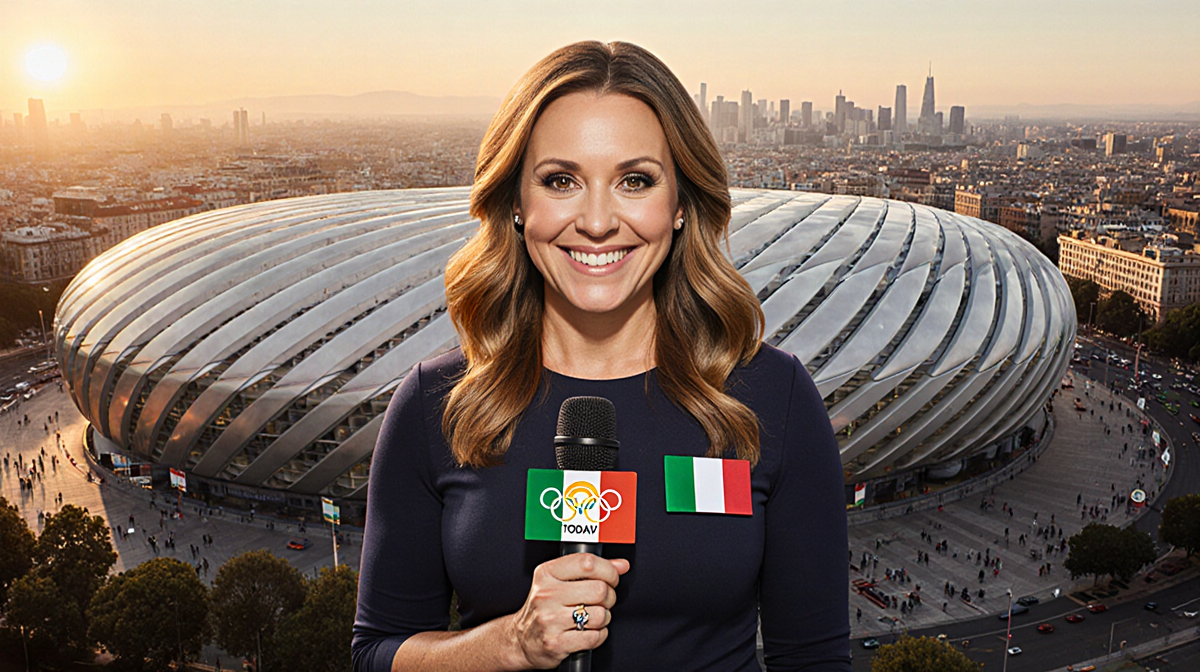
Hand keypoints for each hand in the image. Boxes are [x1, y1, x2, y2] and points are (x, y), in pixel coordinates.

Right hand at [508, 553, 629, 668]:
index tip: (612, 577)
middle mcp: (546, 595)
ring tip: (593, 617)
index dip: (608, 570)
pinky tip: (588, 631)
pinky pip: (594, 637)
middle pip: (599, 590)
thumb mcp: (560, 581)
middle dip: (609, 597)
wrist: (521, 640)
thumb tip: (621, 565)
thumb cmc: (544, 608)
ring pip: (600, 615)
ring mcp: (550, 620)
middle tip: (602, 601)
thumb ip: (591, 570)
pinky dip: (598, 635)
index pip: (587, 563)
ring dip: (604, 618)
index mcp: (547, 574)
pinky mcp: (556, 643)